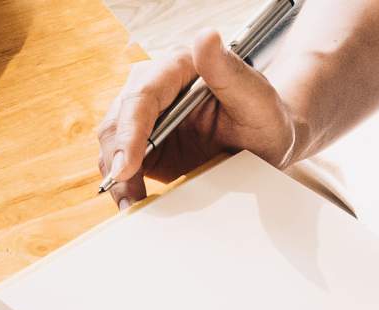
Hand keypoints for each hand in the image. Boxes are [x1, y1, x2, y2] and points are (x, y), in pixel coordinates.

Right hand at [97, 30, 296, 207]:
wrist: (266, 144)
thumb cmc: (266, 119)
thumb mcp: (257, 99)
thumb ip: (229, 71)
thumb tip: (205, 37)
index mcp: (178, 67)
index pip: (142, 96)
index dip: (130, 132)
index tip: (127, 165)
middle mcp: (155, 87)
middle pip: (118, 120)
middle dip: (117, 158)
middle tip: (128, 192)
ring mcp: (145, 116)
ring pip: (111, 142)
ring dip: (117, 176)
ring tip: (131, 204)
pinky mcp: (142, 143)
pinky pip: (119, 162)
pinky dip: (122, 184)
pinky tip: (132, 202)